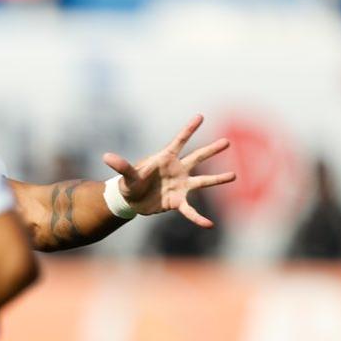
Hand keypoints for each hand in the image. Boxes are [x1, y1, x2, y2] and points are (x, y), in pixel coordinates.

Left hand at [105, 115, 231, 227]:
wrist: (131, 200)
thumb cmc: (130, 183)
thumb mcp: (126, 176)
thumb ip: (121, 166)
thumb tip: (106, 156)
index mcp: (165, 159)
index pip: (179, 141)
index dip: (189, 129)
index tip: (200, 116)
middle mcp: (177, 170)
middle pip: (197, 158)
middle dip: (211, 150)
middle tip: (227, 142)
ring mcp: (180, 185)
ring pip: (202, 181)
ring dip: (217, 179)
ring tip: (234, 175)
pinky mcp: (178, 201)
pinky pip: (190, 211)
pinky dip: (198, 218)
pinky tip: (209, 224)